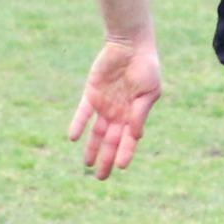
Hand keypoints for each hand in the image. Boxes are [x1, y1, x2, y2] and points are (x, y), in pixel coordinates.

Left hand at [69, 39, 161, 179]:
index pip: (129, 139)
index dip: (125, 152)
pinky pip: (83, 113)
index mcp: (135, 113)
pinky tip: (74, 138)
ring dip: (92, 147)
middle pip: (111, 140)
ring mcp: (104, 105)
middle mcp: (119, 113)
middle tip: (100, 177)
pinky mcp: (91, 94)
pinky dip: (78, 124)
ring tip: (87, 165)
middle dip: (107, 158)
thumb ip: (140, 114)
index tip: (121, 167)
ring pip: (96, 132)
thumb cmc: (145, 67)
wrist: (130, 45)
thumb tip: (136, 136)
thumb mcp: (149, 91)